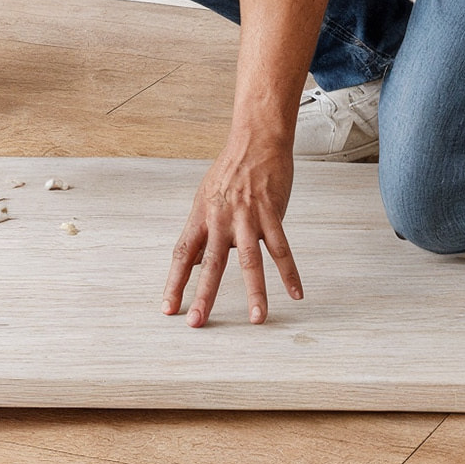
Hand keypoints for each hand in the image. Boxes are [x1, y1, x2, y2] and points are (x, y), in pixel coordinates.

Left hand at [163, 137, 302, 327]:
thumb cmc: (229, 171)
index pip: (182, 255)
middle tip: (196, 322)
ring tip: (257, 319)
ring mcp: (246, 217)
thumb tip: (191, 263)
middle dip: (203, 295)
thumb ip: (201, 232)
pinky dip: (289, 273)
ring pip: (249, 261)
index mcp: (201, 217)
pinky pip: (281, 248)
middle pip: (210, 263)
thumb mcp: (206, 199)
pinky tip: (295, 294)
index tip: (168, 308)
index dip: (175, 282)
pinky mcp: (270, 213)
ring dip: (254, 292)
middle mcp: (220, 219)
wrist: (255, 141)